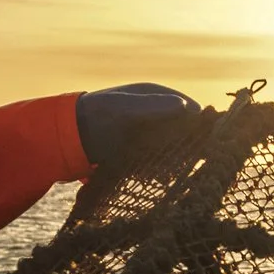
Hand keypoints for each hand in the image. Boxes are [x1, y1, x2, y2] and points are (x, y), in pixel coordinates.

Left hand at [76, 83, 202, 172]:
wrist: (70, 134)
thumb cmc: (98, 114)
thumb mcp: (126, 107)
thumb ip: (154, 105)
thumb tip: (187, 106)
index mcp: (157, 96)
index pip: (191, 109)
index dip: (200, 124)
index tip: (204, 142)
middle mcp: (158, 115)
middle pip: (186, 131)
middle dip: (188, 147)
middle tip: (184, 162)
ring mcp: (151, 134)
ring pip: (175, 149)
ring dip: (174, 161)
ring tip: (165, 172)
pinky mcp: (143, 151)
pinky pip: (161, 161)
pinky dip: (161, 169)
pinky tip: (153, 177)